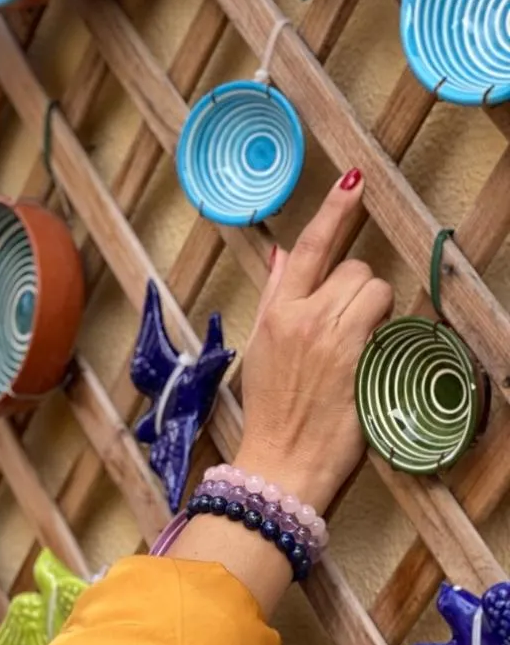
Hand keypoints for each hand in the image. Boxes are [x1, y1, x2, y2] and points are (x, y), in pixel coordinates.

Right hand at [234, 169, 392, 513]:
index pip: (310, 248)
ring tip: (355, 348)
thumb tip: (286, 258)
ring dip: (373, 312)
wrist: (280, 463)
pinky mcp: (360, 359)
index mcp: (275, 315)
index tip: (353, 180)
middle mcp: (304, 318)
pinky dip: (383, 334)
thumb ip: (275, 300)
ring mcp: (334, 338)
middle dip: (356, 291)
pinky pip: (386, 322)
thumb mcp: (259, 352)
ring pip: (374, 291)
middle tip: (344, 330)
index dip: (333, 210)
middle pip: (353, 269)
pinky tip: (366, 362)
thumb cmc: (269, 415)